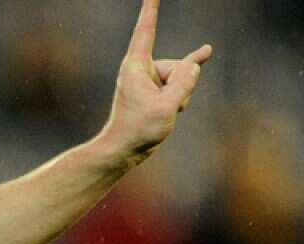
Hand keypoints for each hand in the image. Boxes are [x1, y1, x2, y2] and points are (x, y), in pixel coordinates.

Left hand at [98, 0, 212, 165]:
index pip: (146, 31)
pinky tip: (200, 61)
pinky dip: (182, 95)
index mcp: (136, 66)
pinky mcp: (156, 90)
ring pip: (181, 79)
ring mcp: (149, 80)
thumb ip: (185, 82)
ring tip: (160, 114)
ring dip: (180, 97)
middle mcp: (141, 69)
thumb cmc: (138, 129)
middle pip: (177, 65)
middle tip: (158, 108)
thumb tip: (195, 63)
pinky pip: (179, 87)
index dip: (150, 10)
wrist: (124, 150)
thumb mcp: (168, 105)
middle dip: (181, 87)